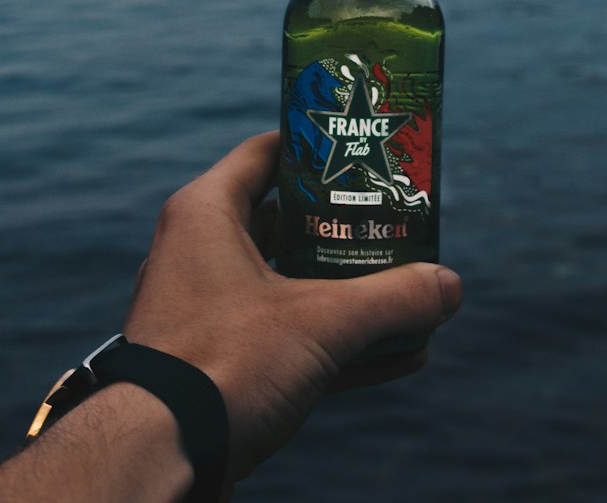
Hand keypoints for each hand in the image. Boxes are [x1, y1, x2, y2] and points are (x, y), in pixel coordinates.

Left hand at [124, 130, 462, 480]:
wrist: (155, 461)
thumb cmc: (222, 367)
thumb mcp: (322, 322)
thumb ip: (392, 299)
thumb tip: (450, 286)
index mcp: (207, 214)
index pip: (268, 154)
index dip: (319, 146)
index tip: (366, 148)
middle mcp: (200, 254)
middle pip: (287, 223)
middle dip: (348, 231)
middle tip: (399, 224)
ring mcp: (206, 312)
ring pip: (291, 287)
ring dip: (351, 296)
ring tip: (411, 295)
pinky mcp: (217, 365)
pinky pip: (288, 340)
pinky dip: (338, 347)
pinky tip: (399, 357)